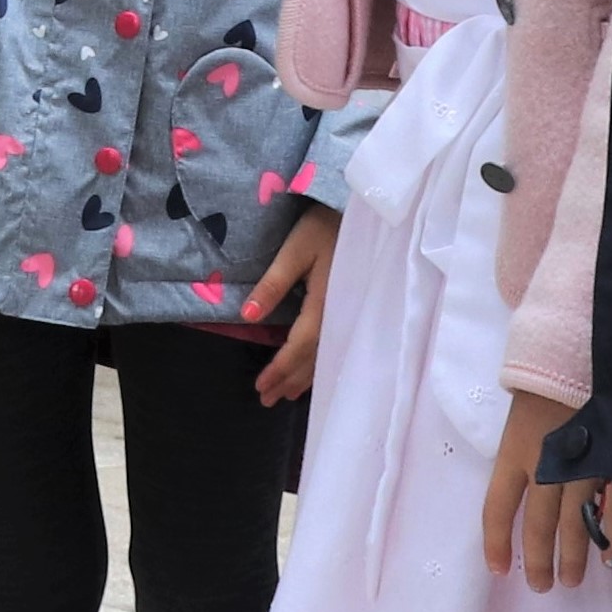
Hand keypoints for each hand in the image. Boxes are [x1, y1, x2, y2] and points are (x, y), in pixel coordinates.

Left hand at [246, 203, 341, 405]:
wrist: (364, 211)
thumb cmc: (325, 225)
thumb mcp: (295, 250)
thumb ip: (273, 284)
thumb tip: (247, 317)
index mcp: (324, 304)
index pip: (299, 347)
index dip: (280, 369)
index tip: (261, 387)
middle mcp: (339, 315)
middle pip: (312, 357)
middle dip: (289, 380)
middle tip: (267, 400)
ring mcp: (348, 313)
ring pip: (325, 355)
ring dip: (304, 377)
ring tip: (286, 396)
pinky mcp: (352, 307)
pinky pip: (335, 345)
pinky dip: (320, 363)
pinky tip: (313, 371)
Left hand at [480, 393, 611, 591]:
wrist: (587, 351)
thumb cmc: (548, 378)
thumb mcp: (520, 415)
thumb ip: (521, 452)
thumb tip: (522, 487)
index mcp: (515, 451)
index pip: (498, 508)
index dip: (496, 542)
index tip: (498, 569)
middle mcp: (547, 466)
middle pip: (539, 526)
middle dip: (539, 560)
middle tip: (541, 586)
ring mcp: (585, 468)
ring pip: (577, 525)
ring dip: (573, 558)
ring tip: (570, 580)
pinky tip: (610, 558)